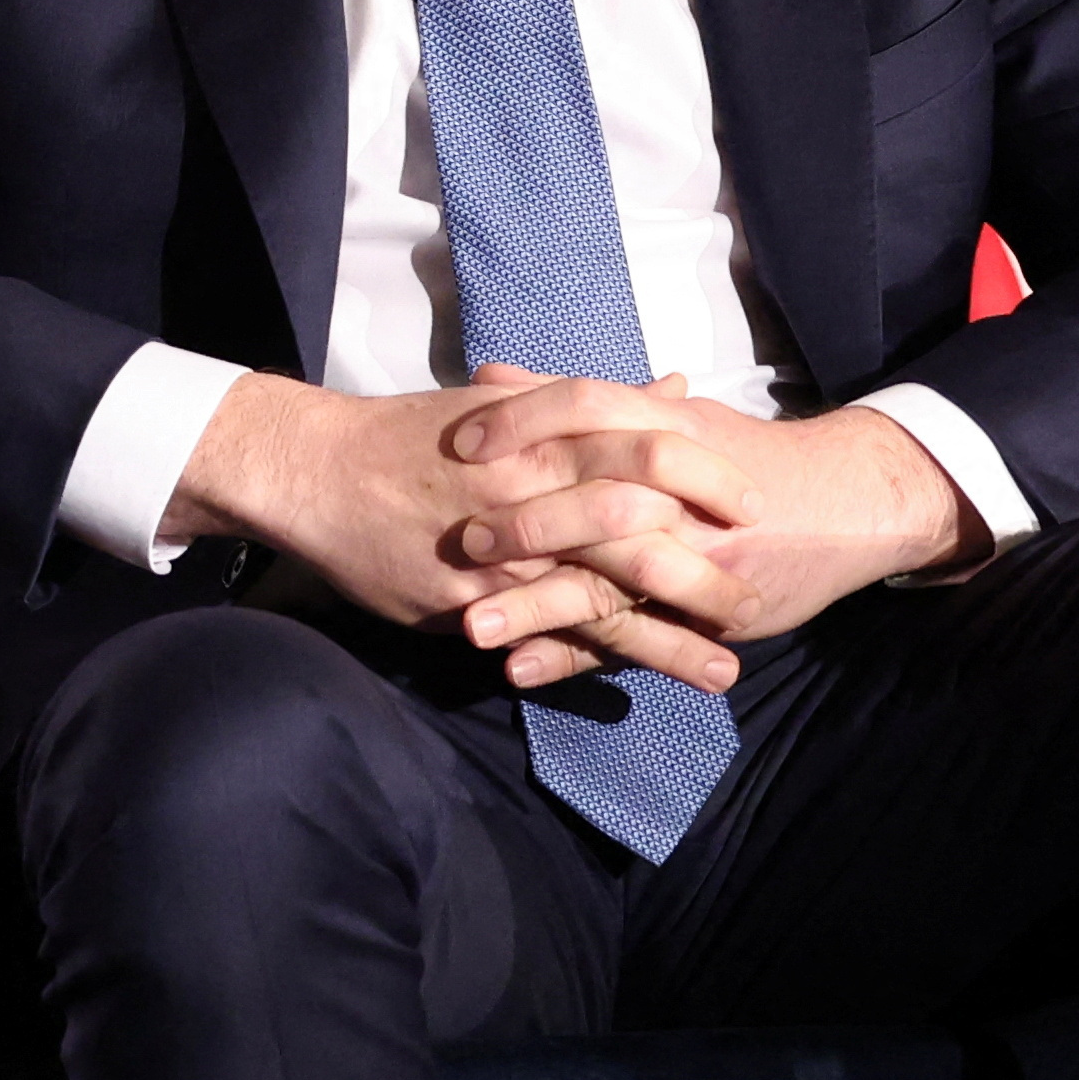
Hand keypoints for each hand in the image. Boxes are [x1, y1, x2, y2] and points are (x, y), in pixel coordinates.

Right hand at [172, 370, 750, 689]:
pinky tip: (635, 690)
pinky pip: (546, 633)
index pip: (649, 448)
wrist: (320, 471)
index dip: (709, 477)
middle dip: (707, 566)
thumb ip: (596, 404)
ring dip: (673, 635)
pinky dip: (596, 660)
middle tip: (758, 592)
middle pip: (643, 525)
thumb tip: (675, 390)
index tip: (755, 503)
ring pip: (606, 590)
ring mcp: (506, 548)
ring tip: (728, 670)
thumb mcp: (511, 406)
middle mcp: (533, 487)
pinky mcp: (474, 599)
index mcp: (547, 432)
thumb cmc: (416, 433)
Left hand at [436, 367, 983, 683]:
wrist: (850, 500)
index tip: (462, 439)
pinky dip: (574, 657)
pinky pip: (632, 638)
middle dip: (522, 527)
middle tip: (456, 542)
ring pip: (606, 582)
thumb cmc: (743, 456)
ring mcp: (692, 555)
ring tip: (471, 627)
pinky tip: (523, 671)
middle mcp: (677, 492)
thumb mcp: (669, 416)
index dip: (522, 420)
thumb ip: (578, 405)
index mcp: (663, 430)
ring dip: (535, 607)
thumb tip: (488, 376)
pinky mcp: (704, 609)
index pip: (586, 408)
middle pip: (592, 503)